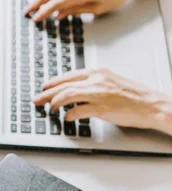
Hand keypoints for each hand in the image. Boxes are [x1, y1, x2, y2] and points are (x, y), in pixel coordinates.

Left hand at [34, 68, 171, 132]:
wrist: (153, 105)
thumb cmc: (135, 96)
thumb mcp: (112, 82)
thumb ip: (94, 84)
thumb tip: (77, 91)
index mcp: (98, 73)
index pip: (69, 76)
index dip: (53, 82)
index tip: (44, 87)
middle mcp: (97, 81)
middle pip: (64, 85)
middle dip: (47, 93)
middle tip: (37, 99)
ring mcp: (99, 94)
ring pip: (67, 95)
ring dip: (55, 103)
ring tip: (49, 109)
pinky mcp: (102, 108)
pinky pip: (79, 110)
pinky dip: (70, 114)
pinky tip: (66, 118)